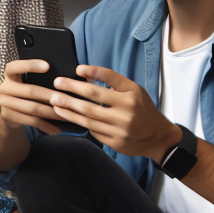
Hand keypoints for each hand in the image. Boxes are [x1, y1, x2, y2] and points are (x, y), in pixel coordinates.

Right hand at [0, 58, 64, 134]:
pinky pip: (31, 121)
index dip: (30, 65)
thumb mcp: (27, 82)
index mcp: (9, 74)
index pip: (15, 67)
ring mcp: (4, 102)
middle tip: (68, 99)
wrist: (10, 114)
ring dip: (52, 113)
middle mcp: (4, 87)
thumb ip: (37, 78)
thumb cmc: (25, 94)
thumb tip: (62, 79)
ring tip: (66, 115)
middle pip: (30, 91)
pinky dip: (46, 126)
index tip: (48, 66)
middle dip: (51, 96)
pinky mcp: (8, 116)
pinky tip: (56, 129)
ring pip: (33, 108)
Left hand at [49, 65, 178, 159]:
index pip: (107, 80)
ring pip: (88, 119)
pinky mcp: (115, 143)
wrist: (158, 136)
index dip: (91, 73)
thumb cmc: (143, 109)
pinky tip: (69, 117)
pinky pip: (93, 131)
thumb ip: (113, 82)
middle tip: (56, 86)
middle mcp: (126, 112)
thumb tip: (85, 75)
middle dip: (70, 92)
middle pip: (91, 101)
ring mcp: (120, 129)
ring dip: (69, 110)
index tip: (76, 69)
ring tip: (56, 103)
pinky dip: (80, 123)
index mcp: (131, 96)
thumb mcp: (134, 90)